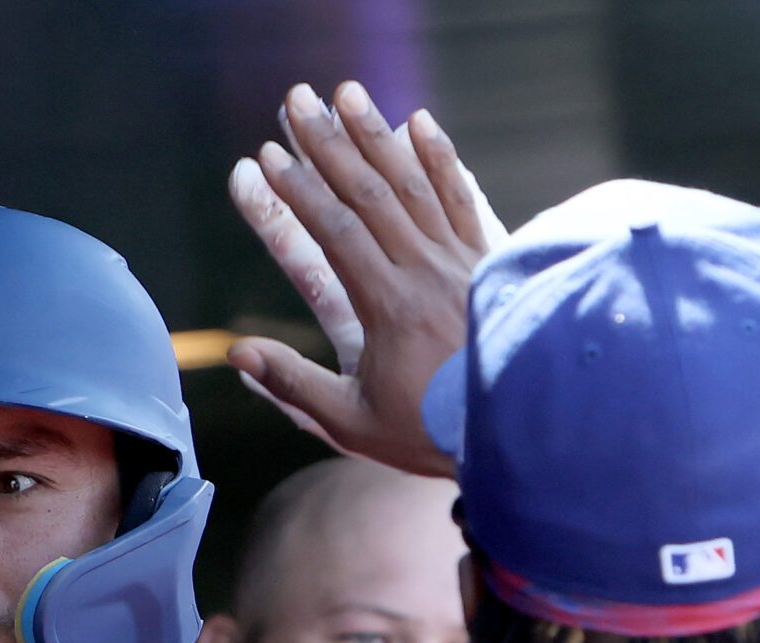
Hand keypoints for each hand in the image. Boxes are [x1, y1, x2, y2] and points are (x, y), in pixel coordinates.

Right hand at [226, 81, 503, 476]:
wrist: (521, 430)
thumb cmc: (431, 433)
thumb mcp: (353, 422)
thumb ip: (294, 385)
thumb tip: (238, 354)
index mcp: (387, 308)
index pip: (335, 234)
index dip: (298, 191)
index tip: (268, 156)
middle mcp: (425, 271)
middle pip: (369, 192)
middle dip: (327, 142)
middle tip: (295, 100)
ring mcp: (461, 260)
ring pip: (413, 183)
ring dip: (376, 134)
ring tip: (346, 93)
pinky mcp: (488, 258)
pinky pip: (462, 196)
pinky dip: (440, 156)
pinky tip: (419, 121)